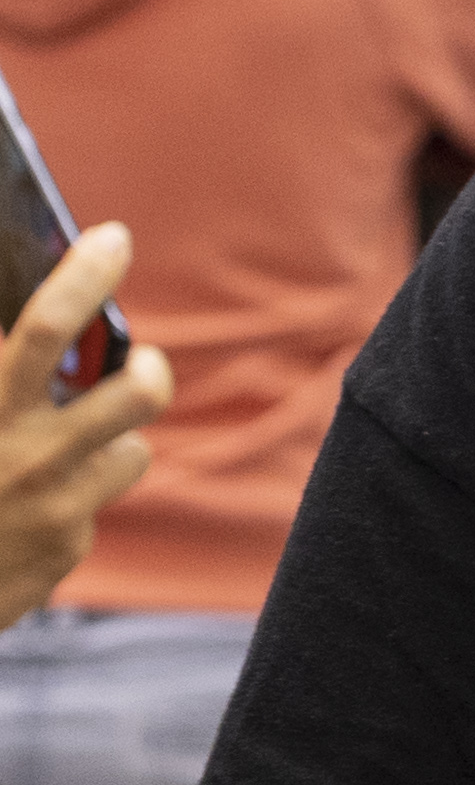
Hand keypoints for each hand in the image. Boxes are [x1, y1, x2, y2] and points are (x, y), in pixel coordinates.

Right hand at [0, 222, 166, 618]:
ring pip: (129, 448)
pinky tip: (31, 506)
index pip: (42, 328)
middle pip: (133, 393)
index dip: (82, 276)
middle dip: (150, 371)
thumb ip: (5, 369)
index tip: (112, 238)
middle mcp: (21, 452)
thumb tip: (21, 321)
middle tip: (144, 360)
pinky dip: (77, 492)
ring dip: (106, 442)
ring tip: (62, 449)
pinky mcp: (67, 546)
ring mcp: (52, 504)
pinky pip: (98, 498)